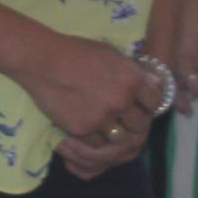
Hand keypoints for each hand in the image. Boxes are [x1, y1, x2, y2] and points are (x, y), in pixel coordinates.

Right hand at [24, 37, 164, 172]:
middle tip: (124, 122)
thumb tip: (155, 85)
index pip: (155, 103)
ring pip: (119, 139)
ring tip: (106, 129)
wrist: (43, 61)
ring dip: (115, 136)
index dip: (149, 107)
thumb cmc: (78, 52)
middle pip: (140, 126)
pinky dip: (94, 141)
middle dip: (134, 125)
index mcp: (132, 79)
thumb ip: (134, 72)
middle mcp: (121, 100)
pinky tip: (88, 129)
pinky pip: (97, 144)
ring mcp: (101, 117)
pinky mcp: (82, 129)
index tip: (141, 108)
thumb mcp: (112, 55)